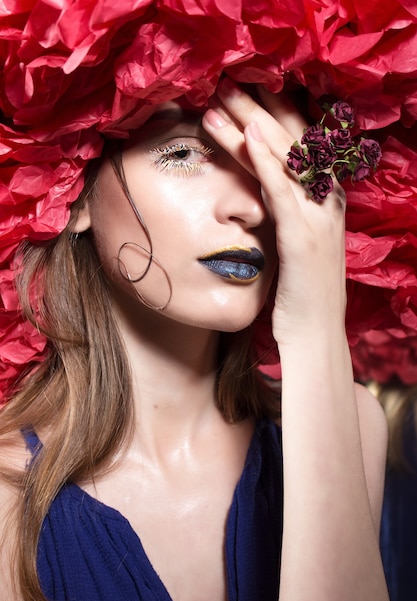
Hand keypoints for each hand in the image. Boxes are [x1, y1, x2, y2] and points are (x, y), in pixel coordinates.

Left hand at [202, 79, 346, 348]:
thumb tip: (258, 197)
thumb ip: (283, 217)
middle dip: (259, 107)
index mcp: (322, 202)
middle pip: (293, 141)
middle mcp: (325, 202)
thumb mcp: (294, 247)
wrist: (315, 335)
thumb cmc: (299, 295)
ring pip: (286, 158)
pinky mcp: (302, 236)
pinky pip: (282, 189)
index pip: (301, 145)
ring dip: (252, 123)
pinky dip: (266, 159)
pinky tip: (248, 134)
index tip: (247, 91)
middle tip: (227, 82)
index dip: (275, 114)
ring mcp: (317, 217)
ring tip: (220, 97)